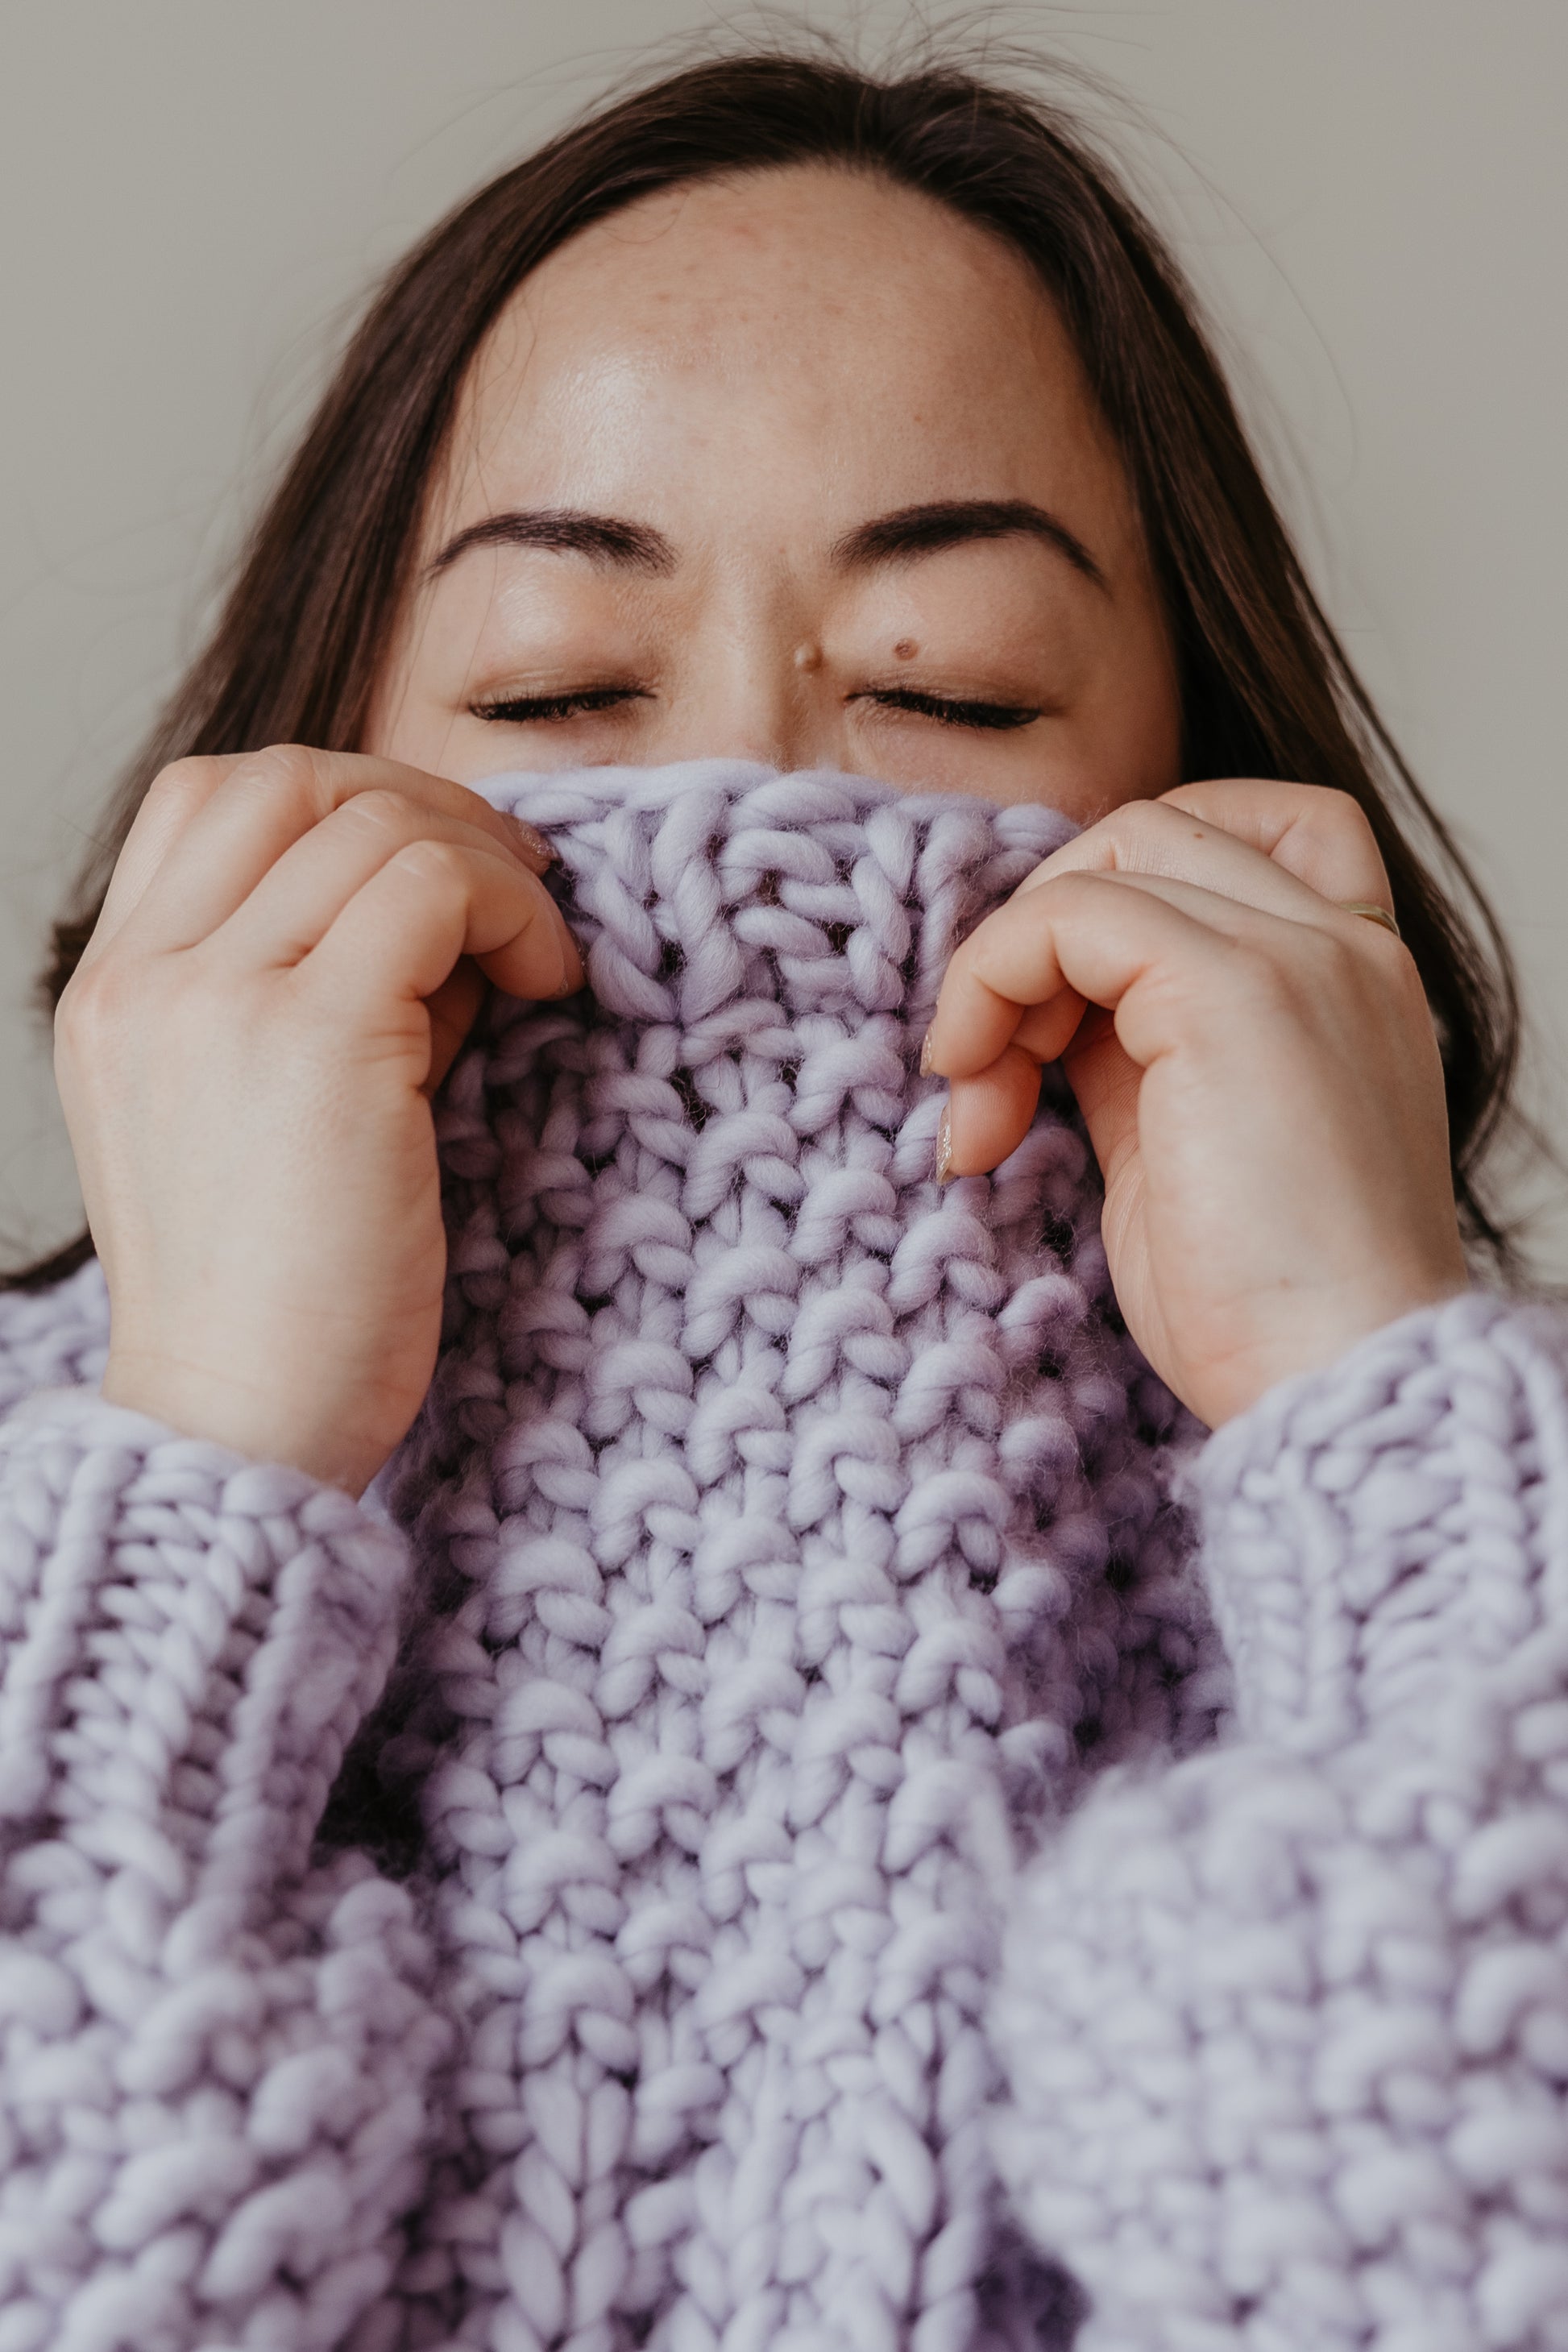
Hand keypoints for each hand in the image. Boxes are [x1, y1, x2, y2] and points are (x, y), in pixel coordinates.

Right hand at [56, 745, 581, 1494]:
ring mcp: (215, 997)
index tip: (440, 868)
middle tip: (515, 882)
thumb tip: (458, 916)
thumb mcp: (276, 1116)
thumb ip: (338, 996)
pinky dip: (511, 912)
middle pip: (289, 777)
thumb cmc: (283, 1301)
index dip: (345, 799)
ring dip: (486, 864)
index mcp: (116, 992)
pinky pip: (432, 886)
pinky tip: (551, 984)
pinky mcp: (311, 1037)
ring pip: (373, 820)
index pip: (209, 798)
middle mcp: (145, 977)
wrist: (245, 1429)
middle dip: (425, 803)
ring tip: (540, 957)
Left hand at [924, 781, 1468, 1426]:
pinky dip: (992, 978)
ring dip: (1005, 961)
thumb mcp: (1185, 1149)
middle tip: (990, 1070)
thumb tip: (1037, 1019)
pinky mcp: (1228, 988)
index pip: (1237, 839)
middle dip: (1042, 928)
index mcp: (1349, 982)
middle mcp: (1343, 948)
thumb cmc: (1266, 1313)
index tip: (1051, 1026)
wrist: (1335, 1386)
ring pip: (1109, 855)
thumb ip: (1135, 1058)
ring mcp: (1297, 955)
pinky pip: (1069, 915)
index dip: (1118, 891)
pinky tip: (976, 1087)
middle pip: (1154, 829)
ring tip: (979, 1096)